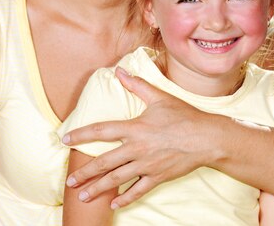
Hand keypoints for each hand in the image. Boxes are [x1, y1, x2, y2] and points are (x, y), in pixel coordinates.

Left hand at [62, 67, 215, 207]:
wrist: (207, 138)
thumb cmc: (184, 116)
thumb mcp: (159, 97)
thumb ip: (137, 85)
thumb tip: (120, 71)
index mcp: (135, 128)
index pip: (102, 131)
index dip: (81, 135)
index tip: (66, 140)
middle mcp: (137, 148)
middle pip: (104, 163)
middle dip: (85, 173)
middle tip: (69, 181)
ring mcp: (147, 165)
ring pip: (117, 180)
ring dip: (98, 188)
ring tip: (83, 195)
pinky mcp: (158, 177)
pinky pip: (138, 190)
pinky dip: (125, 198)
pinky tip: (113, 203)